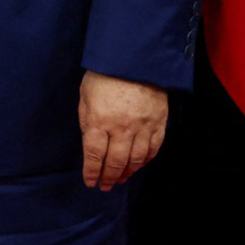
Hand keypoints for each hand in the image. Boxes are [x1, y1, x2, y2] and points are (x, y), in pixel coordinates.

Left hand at [78, 70, 167, 190]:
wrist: (135, 58)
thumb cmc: (105, 74)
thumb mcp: (85, 95)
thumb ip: (86, 120)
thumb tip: (89, 143)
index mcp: (99, 120)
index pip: (93, 155)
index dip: (91, 172)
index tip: (90, 182)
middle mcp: (121, 127)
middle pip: (115, 162)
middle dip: (109, 177)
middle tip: (105, 186)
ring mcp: (142, 126)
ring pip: (135, 159)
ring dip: (127, 173)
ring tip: (120, 179)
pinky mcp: (158, 123)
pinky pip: (153, 149)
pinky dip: (145, 161)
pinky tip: (138, 165)